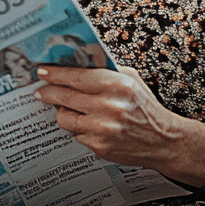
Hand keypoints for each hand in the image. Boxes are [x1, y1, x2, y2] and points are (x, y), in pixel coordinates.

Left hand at [34, 64, 198, 173]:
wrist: (165, 141)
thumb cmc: (146, 108)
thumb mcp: (131, 80)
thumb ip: (105, 69)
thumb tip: (76, 59)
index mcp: (116, 85)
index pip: (75, 76)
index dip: (54, 73)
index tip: (41, 71)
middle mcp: (108, 106)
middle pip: (64, 96)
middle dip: (48, 92)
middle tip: (40, 91)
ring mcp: (102, 128)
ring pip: (65, 117)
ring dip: (63, 112)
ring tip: (70, 109)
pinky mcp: (99, 146)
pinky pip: (76, 134)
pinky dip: (79, 129)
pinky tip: (90, 125)